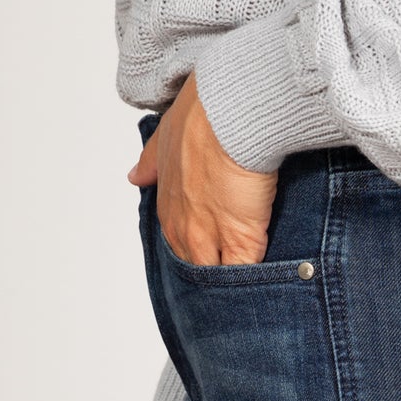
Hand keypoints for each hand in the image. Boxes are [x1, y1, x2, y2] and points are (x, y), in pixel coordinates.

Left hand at [129, 72, 277, 266]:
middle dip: (210, 271)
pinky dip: (253, 280)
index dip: (197, 248)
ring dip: (229, 282)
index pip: (178, 243)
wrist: (230, 113)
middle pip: (195, 267)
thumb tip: (136, 176)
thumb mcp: (165, 135)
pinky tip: (264, 282)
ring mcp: (211, 240)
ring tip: (245, 287)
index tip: (210, 249)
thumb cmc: (203, 115)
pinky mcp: (241, 243)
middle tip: (227, 275)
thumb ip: (151, 161)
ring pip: (216, 277)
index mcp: (167, 207)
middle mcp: (184, 229)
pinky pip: (243, 274)